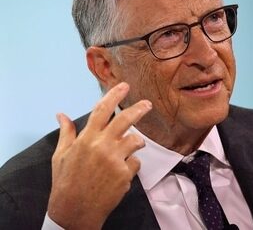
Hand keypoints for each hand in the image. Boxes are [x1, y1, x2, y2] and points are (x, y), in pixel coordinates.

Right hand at [47, 82, 151, 228]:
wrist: (74, 211)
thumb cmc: (66, 182)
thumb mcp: (60, 156)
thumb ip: (66, 133)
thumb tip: (61, 114)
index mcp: (86, 139)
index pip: (102, 110)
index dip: (114, 95)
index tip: (124, 86)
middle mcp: (102, 146)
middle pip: (126, 120)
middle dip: (139, 109)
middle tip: (147, 104)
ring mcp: (115, 160)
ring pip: (135, 141)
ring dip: (135, 143)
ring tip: (131, 148)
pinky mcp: (125, 174)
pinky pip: (135, 162)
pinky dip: (130, 166)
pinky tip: (119, 174)